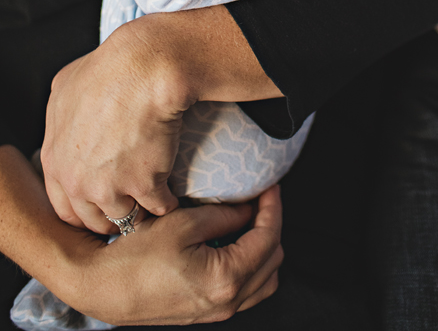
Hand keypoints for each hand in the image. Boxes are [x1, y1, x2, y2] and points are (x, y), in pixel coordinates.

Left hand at [41, 6, 280, 232]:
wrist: (144, 67)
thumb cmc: (109, 68)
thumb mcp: (64, 89)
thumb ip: (61, 120)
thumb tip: (69, 126)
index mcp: (56, 159)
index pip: (65, 206)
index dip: (87, 208)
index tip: (103, 203)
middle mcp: (78, 179)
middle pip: (94, 218)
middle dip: (112, 215)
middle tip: (130, 206)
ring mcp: (110, 186)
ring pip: (126, 217)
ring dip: (140, 213)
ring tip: (153, 203)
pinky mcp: (145, 185)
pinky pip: (159, 208)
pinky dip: (169, 203)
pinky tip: (174, 193)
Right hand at [78, 190, 283, 324]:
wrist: (103, 287)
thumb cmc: (137, 255)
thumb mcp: (183, 222)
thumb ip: (224, 215)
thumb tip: (248, 208)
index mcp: (225, 278)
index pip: (268, 237)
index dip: (272, 207)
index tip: (270, 186)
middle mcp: (227, 302)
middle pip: (272, 259)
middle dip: (271, 225)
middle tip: (260, 200)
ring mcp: (218, 311)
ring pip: (264, 280)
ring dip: (264, 248)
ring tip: (250, 221)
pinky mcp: (207, 312)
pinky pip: (246, 291)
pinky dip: (250, 266)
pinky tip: (233, 243)